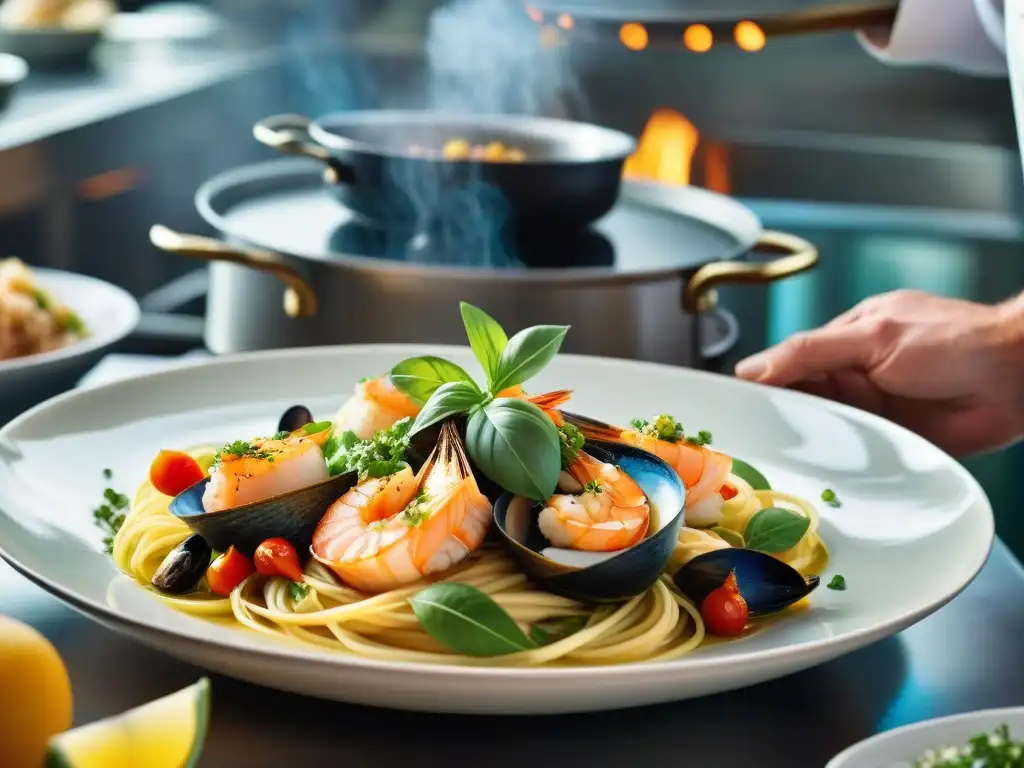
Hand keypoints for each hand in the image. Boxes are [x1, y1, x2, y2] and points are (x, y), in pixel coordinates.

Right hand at [734, 290, 1023, 455]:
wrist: (1017, 379)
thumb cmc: (958, 342)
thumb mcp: (872, 335)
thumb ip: (809, 351)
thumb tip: (754, 366)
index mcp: (848, 338)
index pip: (790, 362)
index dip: (762, 383)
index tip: (733, 405)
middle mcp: (858, 374)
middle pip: (803, 399)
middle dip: (781, 417)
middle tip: (750, 439)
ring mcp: (875, 408)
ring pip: (826, 429)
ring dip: (811, 441)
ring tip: (782, 460)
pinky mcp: (893, 440)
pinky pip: (855, 454)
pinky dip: (841, 461)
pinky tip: (824, 472)